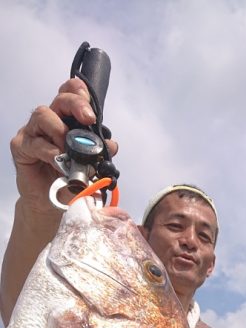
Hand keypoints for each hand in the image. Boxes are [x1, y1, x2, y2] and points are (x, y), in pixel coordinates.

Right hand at [10, 78, 117, 213]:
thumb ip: (98, 154)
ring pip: (44, 115)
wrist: (49, 203)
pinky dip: (49, 151)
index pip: (70, 95)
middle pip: (60, 100)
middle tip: (88, 119)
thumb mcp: (88, 168)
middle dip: (76, 105)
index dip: (79, 92)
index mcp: (66, 121)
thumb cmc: (67, 181)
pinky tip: (57, 161)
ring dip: (60, 130)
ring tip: (68, 149)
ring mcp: (33, 132)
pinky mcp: (21, 146)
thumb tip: (111, 145)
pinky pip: (34, 142)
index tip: (92, 106)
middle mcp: (49, 122)